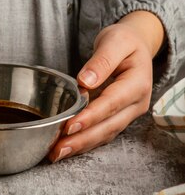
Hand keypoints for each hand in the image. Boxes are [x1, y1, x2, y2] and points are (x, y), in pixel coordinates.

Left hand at [48, 10, 165, 161]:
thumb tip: (86, 81)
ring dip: (81, 145)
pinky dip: (85, 142)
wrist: (136, 44)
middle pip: (109, 126)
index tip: (70, 126)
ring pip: (105, 134)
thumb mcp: (115, 41)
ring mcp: (129, 113)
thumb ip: (102, 60)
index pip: (112, 103)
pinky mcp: (118, 117)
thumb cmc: (124, 41)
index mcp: (138, 83)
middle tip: (58, 149)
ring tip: (57, 153)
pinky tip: (67, 147)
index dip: (91, 116)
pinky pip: (102, 133)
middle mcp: (137, 103)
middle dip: (82, 139)